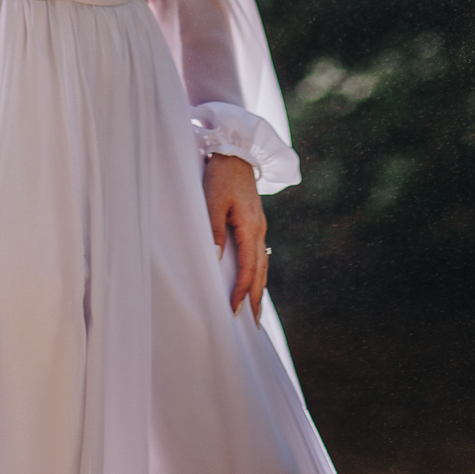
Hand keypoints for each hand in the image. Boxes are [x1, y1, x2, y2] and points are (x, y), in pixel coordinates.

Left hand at [203, 152, 267, 322]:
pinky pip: (259, 252)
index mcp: (250, 227)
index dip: (242, 291)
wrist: (233, 149)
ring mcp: (259, 224)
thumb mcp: (212, 200)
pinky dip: (258, 270)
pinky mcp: (254, 219)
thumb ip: (214, 229)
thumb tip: (217, 260)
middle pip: (261, 270)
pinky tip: (254, 277)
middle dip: (257, 297)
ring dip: (259, 286)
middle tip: (254, 324)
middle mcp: (259, 229)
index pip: (249, 268)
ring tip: (256, 308)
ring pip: (262, 262)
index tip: (234, 311)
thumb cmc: (220, 174)